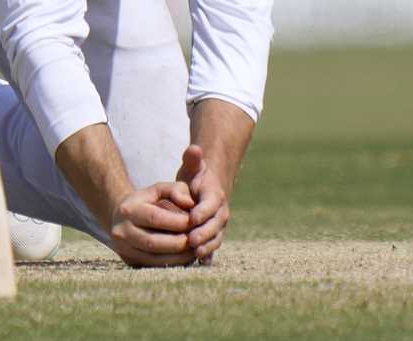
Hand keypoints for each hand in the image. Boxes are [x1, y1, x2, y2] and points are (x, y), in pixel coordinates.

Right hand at [108, 181, 196, 267]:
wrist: (120, 217)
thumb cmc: (146, 201)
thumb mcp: (159, 189)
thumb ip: (176, 190)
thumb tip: (191, 204)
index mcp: (129, 209)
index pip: (154, 218)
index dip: (177, 222)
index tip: (195, 222)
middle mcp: (122, 231)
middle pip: (153, 242)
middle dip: (179, 242)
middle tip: (198, 240)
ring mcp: (124, 249)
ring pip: (153, 258)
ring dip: (178, 257)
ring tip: (195, 250)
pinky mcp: (129, 262)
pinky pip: (153, 266)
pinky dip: (172, 263)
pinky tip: (185, 257)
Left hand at [175, 144, 230, 262]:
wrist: (207, 190)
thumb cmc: (195, 178)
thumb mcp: (192, 167)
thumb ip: (192, 159)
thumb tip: (193, 148)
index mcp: (215, 195)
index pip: (211, 204)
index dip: (202, 212)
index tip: (191, 218)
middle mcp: (221, 212)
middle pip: (215, 224)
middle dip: (204, 233)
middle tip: (191, 241)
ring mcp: (219, 226)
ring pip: (216, 238)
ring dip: (207, 247)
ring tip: (194, 254)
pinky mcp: (214, 237)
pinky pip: (213, 247)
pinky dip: (208, 256)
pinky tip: (199, 264)